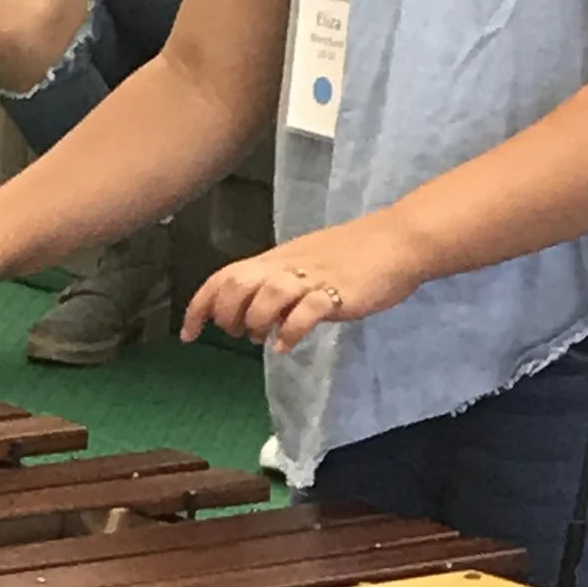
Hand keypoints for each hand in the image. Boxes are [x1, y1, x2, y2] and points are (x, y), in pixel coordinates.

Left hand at [182, 213, 424, 352]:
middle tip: (240, 333)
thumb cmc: (352, 255)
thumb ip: (275, 287)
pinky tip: (286, 346)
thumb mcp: (303, 265)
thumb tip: (253, 318)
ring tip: (265, 337)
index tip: (188, 335)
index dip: (199, 306)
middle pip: (237, 285)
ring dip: (257, 322)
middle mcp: (287, 266)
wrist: (399, 241)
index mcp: (275, 259)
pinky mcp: (338, 292)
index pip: (223, 277)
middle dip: (227, 315)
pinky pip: (307, 312)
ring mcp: (312, 278)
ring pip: (267, 295)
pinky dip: (290, 331)